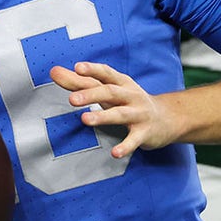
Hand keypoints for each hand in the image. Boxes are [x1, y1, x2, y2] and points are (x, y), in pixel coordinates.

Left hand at [49, 62, 177, 158]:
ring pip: (120, 114)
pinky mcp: (144, 133)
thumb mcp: (109, 89)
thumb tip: (54, 71)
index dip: (93, 69)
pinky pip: (134, 140)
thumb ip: (81, 82)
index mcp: (121, 83)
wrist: (167, 118)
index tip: (77, 67)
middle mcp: (131, 96)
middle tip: (72, 99)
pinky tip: (115, 153)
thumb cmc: (130, 101)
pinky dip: (125, 146)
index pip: (106, 73)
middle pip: (110, 92)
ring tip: (85, 119)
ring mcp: (139, 114)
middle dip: (91, 95)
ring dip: (103, 116)